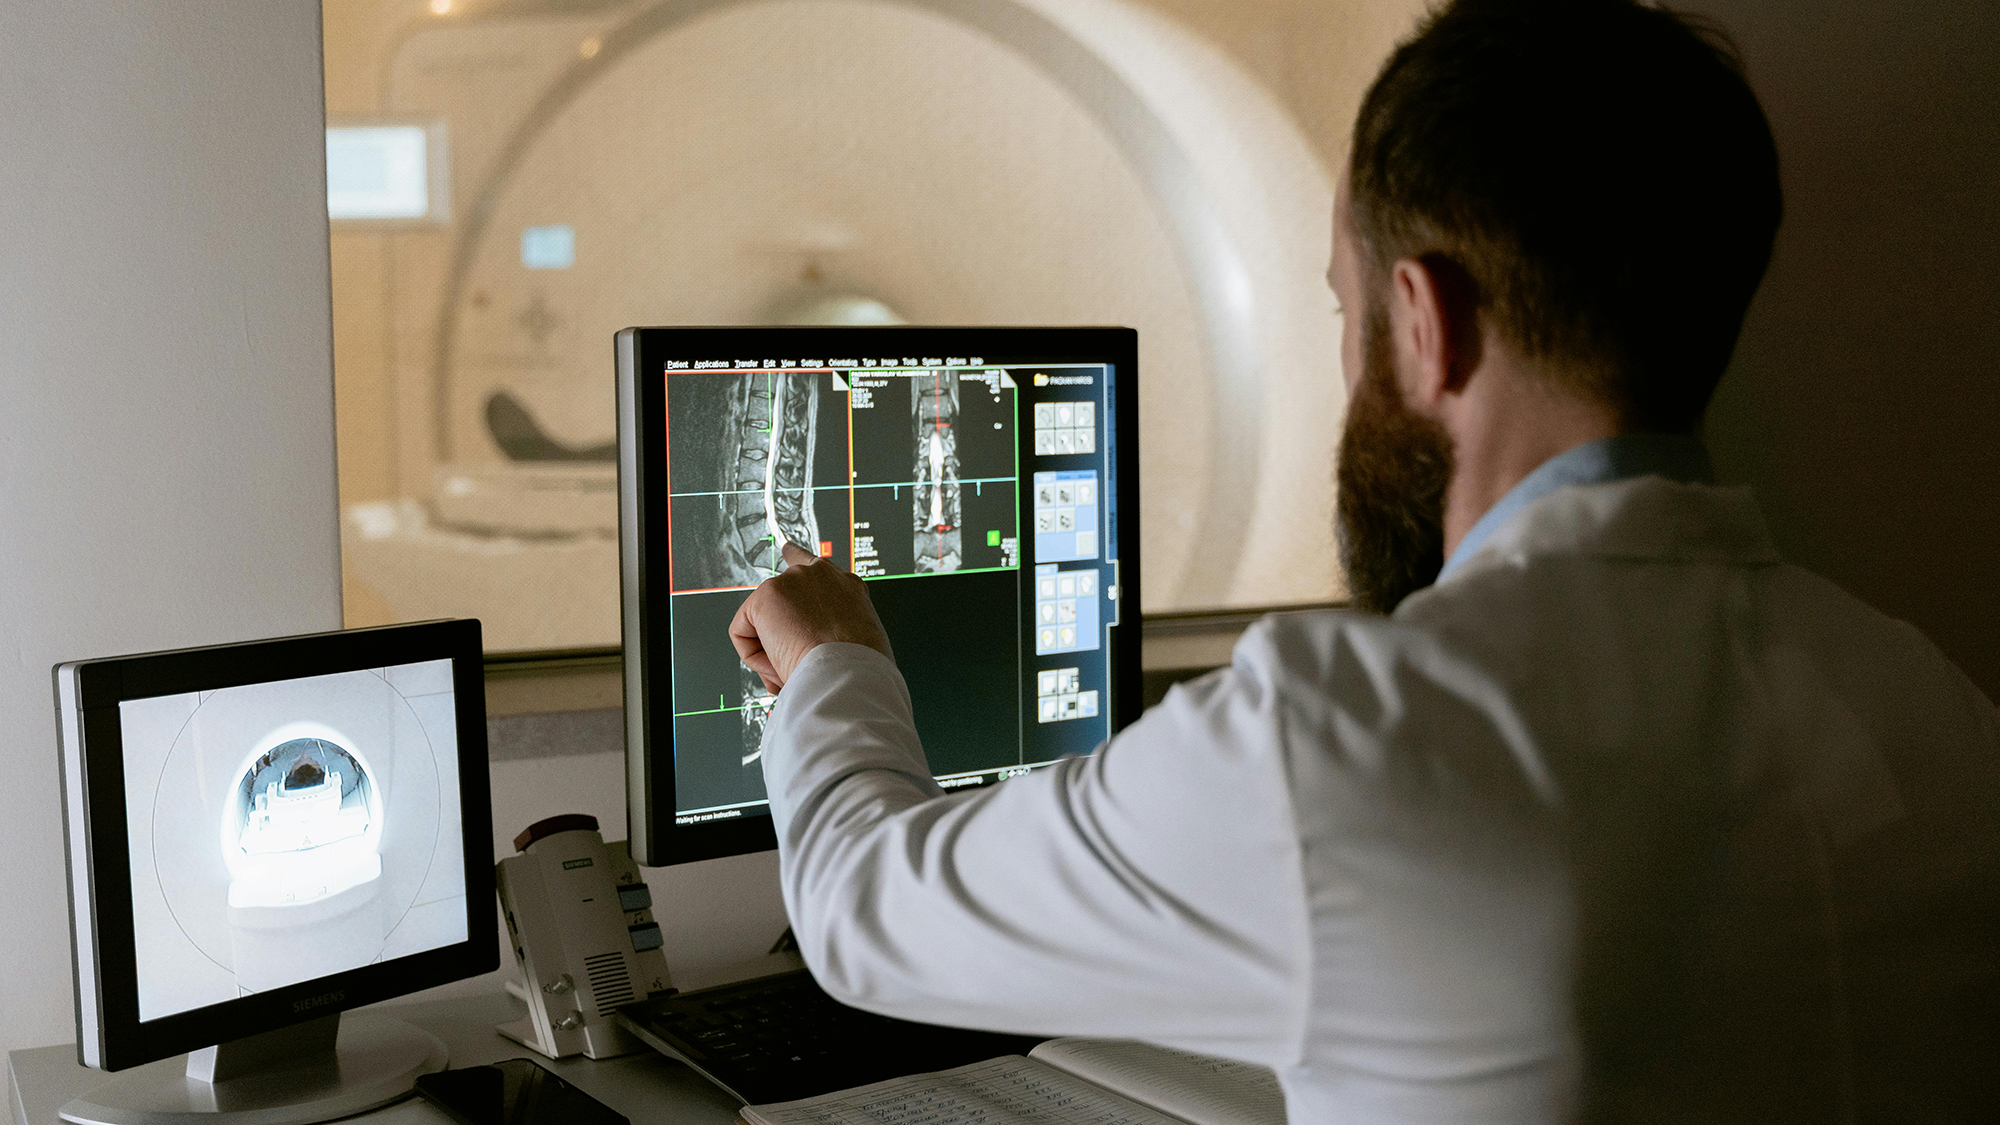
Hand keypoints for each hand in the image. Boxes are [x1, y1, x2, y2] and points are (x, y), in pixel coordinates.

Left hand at [729, 543, 892, 693]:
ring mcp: (791, 581)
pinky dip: (755, 659)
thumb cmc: (857, 668)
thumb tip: (798, 647)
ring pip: (763, 624)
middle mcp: (820, 575)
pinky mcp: (766, 596)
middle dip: (777, 628)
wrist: (849, 673)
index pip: (817, 567)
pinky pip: (743, 635)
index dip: (798, 559)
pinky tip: (779, 665)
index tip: (788, 550)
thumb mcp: (856, 642)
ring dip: (774, 653)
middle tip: (795, 659)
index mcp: (847, 586)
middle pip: (779, 589)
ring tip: (799, 666)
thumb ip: (831, 630)